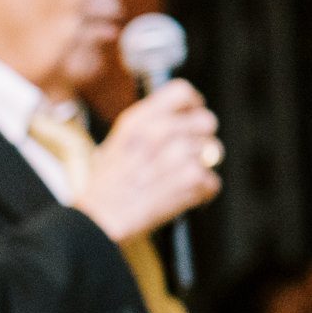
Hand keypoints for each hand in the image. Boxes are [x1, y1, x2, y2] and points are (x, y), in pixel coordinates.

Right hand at [72, 78, 221, 243]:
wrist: (99, 220)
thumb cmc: (106, 186)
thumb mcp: (119, 141)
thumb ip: (149, 125)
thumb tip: (181, 119)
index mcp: (140, 119)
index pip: (181, 92)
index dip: (193, 106)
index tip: (191, 118)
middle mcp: (159, 131)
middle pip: (206, 121)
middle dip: (201, 141)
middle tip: (187, 157)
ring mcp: (176, 154)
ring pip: (212, 152)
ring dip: (200, 169)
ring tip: (177, 181)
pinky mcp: (190, 179)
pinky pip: (212, 181)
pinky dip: (202, 193)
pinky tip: (182, 196)